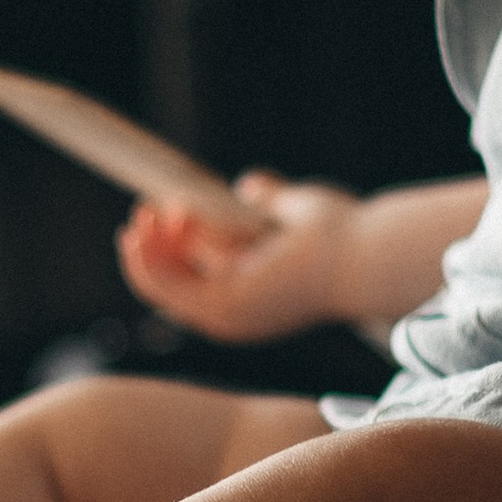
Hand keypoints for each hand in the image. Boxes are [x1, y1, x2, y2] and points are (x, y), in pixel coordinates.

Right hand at [119, 175, 360, 343]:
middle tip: (145, 211)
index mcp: (254, 294)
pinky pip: (168, 291)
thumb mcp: (295, 209)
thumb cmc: (342, 237)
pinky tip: (140, 234)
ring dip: (146, 253)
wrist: (361, 253)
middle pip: (174, 285)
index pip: (198, 276)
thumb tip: (250, 185)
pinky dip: (149, 264)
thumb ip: (271, 199)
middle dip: (154, 249)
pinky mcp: (222, 309)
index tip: (174, 206)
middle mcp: (237, 314)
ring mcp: (229, 316)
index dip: (179, 242)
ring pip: (165, 289)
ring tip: (142, 216)